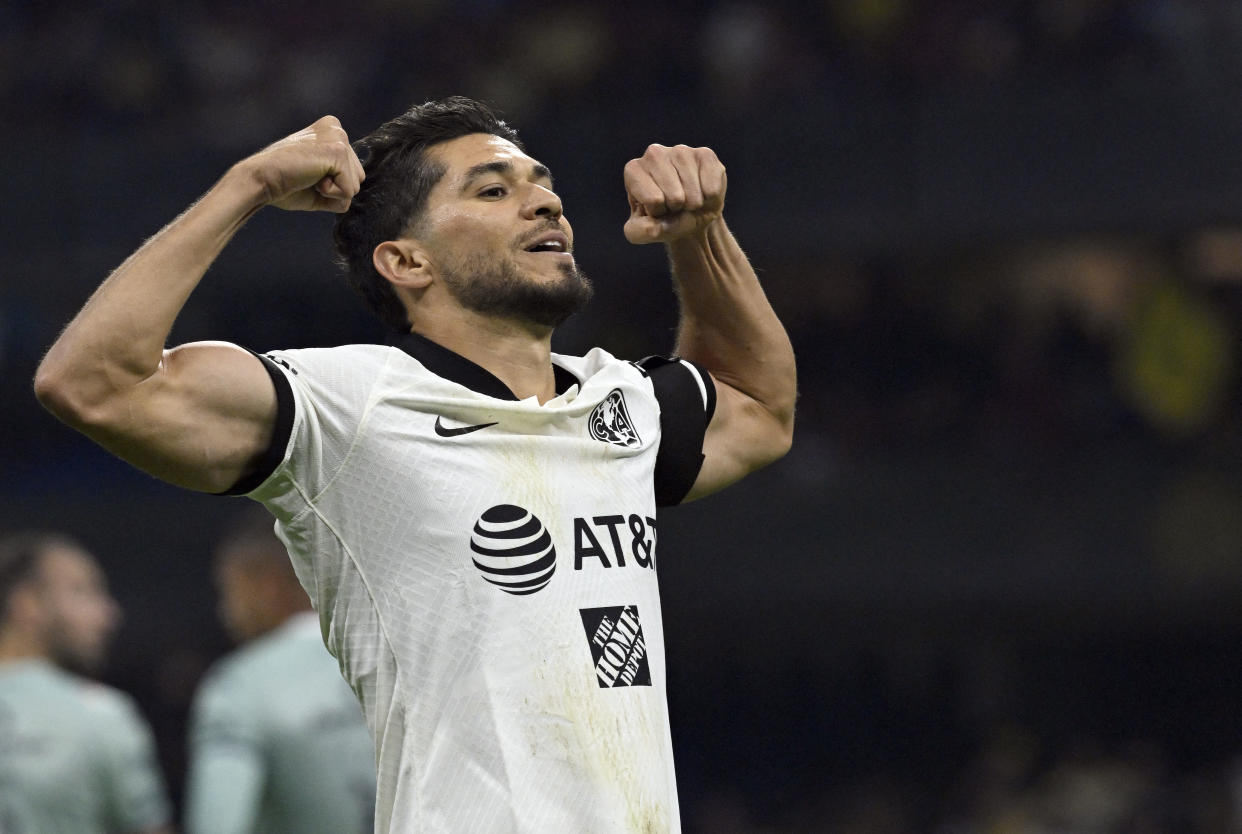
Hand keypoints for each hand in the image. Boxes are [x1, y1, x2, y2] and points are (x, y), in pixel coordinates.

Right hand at [236, 116, 364, 212]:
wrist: (261, 180)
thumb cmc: (284, 183)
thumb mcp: (317, 181)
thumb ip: (340, 181)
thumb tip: (355, 191)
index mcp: (331, 131)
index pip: (351, 172)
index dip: (330, 184)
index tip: (305, 173)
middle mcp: (337, 129)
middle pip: (357, 178)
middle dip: (334, 188)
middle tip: (306, 177)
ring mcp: (338, 138)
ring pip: (355, 186)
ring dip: (332, 192)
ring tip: (308, 177)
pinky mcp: (338, 151)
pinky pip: (349, 191)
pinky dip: (329, 195)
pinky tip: (310, 180)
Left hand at [623, 144, 725, 244]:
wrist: (691, 214)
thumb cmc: (663, 220)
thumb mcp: (644, 232)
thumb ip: (641, 232)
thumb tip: (653, 229)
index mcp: (633, 170)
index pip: (653, 200)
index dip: (658, 213)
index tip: (657, 209)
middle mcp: (654, 154)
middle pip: (675, 196)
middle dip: (677, 209)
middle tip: (674, 206)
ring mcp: (680, 151)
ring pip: (693, 193)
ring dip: (693, 205)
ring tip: (688, 200)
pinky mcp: (705, 154)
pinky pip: (711, 188)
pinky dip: (709, 198)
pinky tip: (702, 191)